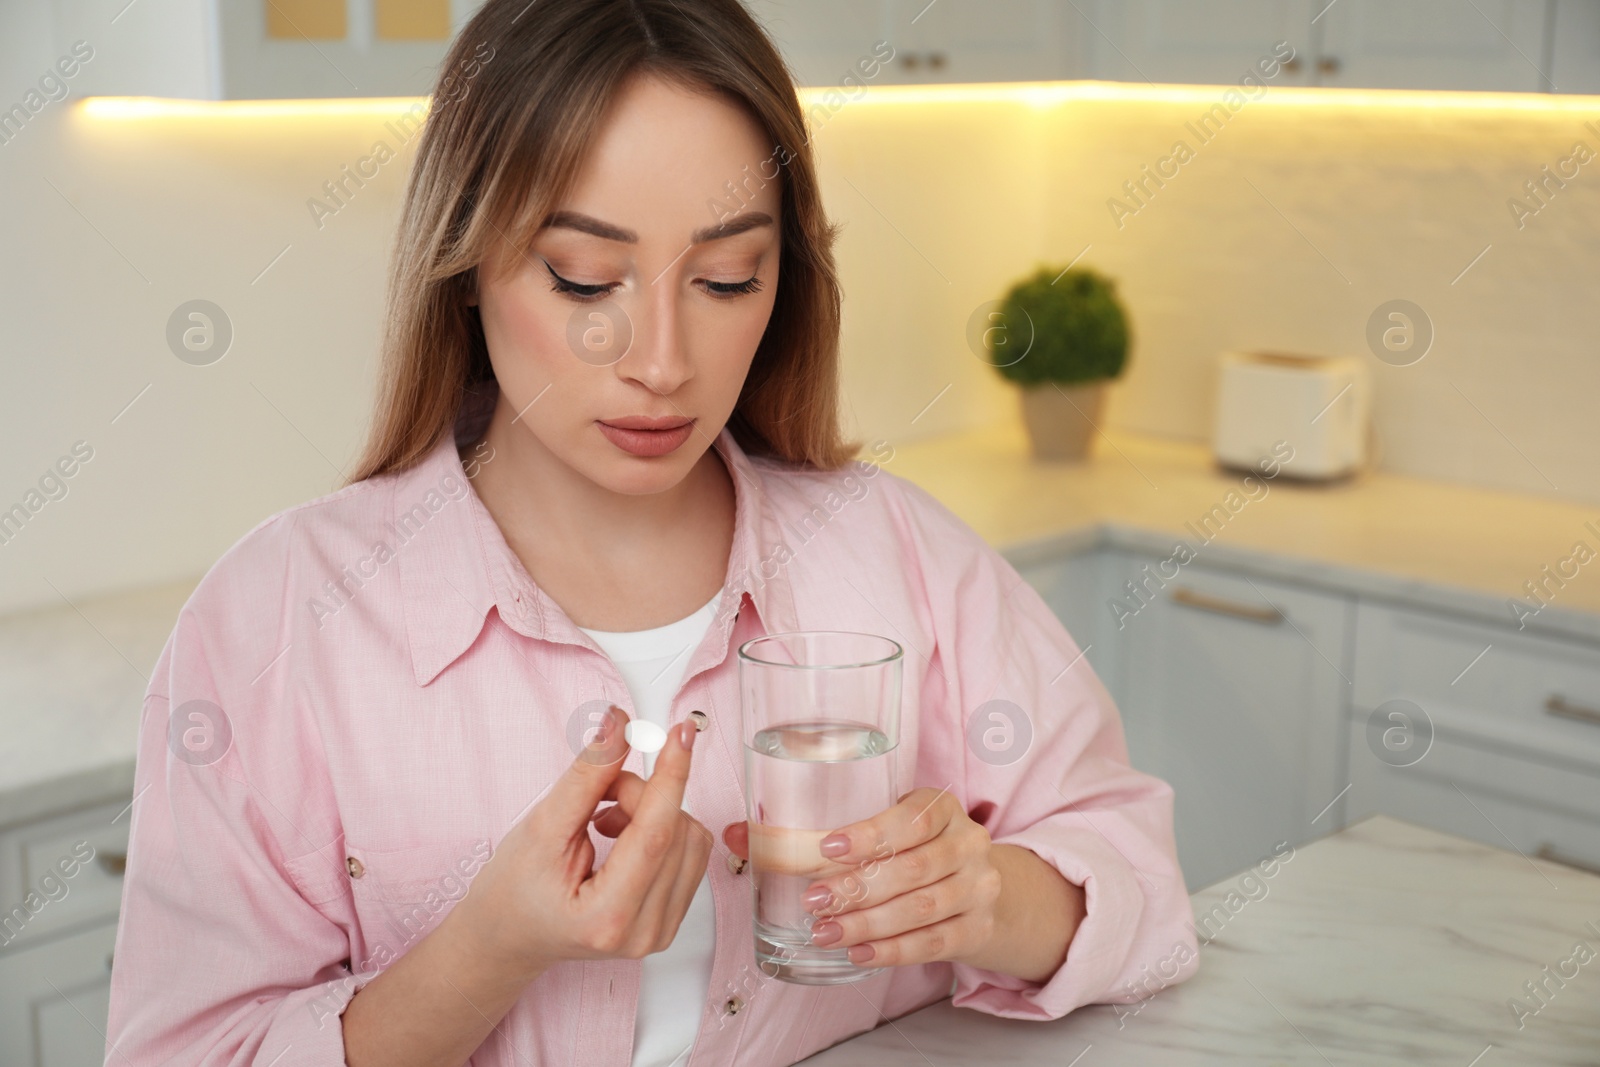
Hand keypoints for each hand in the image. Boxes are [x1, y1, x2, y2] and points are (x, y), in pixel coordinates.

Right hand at [449, 705, 710, 980]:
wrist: (509, 936)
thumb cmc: (513, 890)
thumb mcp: (541, 827)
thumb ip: (587, 776)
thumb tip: (619, 725)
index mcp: (606, 917)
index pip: (657, 834)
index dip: (671, 776)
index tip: (680, 734)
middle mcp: (644, 933)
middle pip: (675, 829)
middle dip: (640, 794)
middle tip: (597, 799)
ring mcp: (661, 932)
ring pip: (691, 838)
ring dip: (652, 812)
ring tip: (604, 823)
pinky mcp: (670, 922)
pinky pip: (691, 854)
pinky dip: (662, 831)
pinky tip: (623, 839)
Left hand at [722, 787, 1001, 968]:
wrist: (982, 888)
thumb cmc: (914, 849)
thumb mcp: (883, 827)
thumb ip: (813, 829)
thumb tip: (734, 833)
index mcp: (941, 807)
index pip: (912, 818)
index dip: (870, 834)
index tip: (827, 848)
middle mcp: (967, 844)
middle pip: (914, 868)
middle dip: (859, 887)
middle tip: (814, 901)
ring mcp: (978, 889)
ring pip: (922, 909)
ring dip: (869, 924)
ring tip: (824, 933)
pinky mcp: (976, 929)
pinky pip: (933, 944)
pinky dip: (893, 952)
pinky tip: (859, 954)